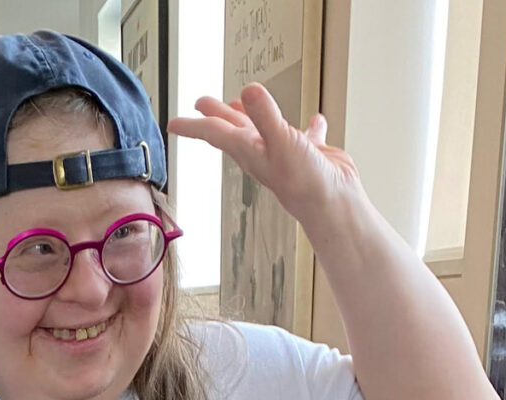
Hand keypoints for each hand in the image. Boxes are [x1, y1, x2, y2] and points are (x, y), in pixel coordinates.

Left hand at [168, 83, 362, 227]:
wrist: (333, 204)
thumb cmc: (303, 180)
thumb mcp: (282, 141)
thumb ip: (265, 116)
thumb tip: (249, 90)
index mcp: (249, 149)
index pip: (214, 132)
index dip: (193, 125)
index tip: (172, 123)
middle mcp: (263, 151)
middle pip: (232, 128)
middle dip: (216, 114)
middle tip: (201, 101)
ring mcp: (285, 153)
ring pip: (264, 129)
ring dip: (253, 115)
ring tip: (242, 101)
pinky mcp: (310, 154)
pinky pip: (307, 137)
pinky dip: (310, 128)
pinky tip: (315, 120)